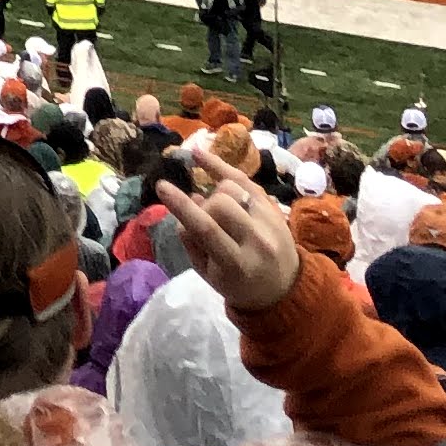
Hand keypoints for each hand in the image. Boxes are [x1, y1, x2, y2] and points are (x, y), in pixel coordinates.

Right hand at [167, 144, 306, 314]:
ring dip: (216, 194)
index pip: (207, 229)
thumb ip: (192, 241)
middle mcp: (257, 239)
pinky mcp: (275, 208)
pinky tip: (200, 156)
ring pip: (234, 187)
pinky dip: (222, 166)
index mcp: (237, 263)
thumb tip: (188, 202)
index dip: (182, 205)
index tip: (161, 186)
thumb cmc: (238, 285)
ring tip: (216, 208)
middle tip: (204, 218)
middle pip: (221, 203)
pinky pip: (247, 179)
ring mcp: (270, 221)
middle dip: (204, 206)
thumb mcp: (207, 275)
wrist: (283, 289)